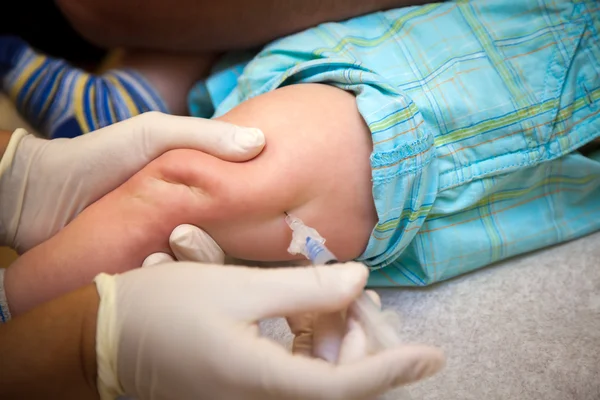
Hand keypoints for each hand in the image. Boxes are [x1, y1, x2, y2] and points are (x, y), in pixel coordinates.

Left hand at [0, 112, 264, 252]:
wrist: (42, 192)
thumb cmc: (100, 156)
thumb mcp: (153, 134)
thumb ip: (204, 137)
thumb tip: (261, 142)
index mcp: (196, 195)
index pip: (238, 213)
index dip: (251, 216)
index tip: (256, 214)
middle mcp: (186, 225)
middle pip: (221, 249)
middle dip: (209, 248)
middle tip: (183, 235)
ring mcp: (164, 251)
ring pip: (197, 271)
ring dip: (187, 265)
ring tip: (161, 251)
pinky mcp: (143, 274)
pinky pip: (168, 286)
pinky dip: (163, 278)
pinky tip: (146, 265)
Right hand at [143, 224, 443, 385]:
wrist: (106, 336)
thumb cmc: (166, 310)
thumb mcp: (238, 290)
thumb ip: (306, 289)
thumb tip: (357, 281)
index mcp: (264, 384)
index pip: (346, 387)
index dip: (392, 369)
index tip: (432, 356)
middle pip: (337, 382)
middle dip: (359, 338)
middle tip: (359, 296)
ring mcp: (252, 399)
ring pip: (319, 378)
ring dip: (335, 338)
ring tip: (337, 296)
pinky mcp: (244, 390)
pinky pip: (295, 374)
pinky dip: (311, 343)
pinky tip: (309, 311)